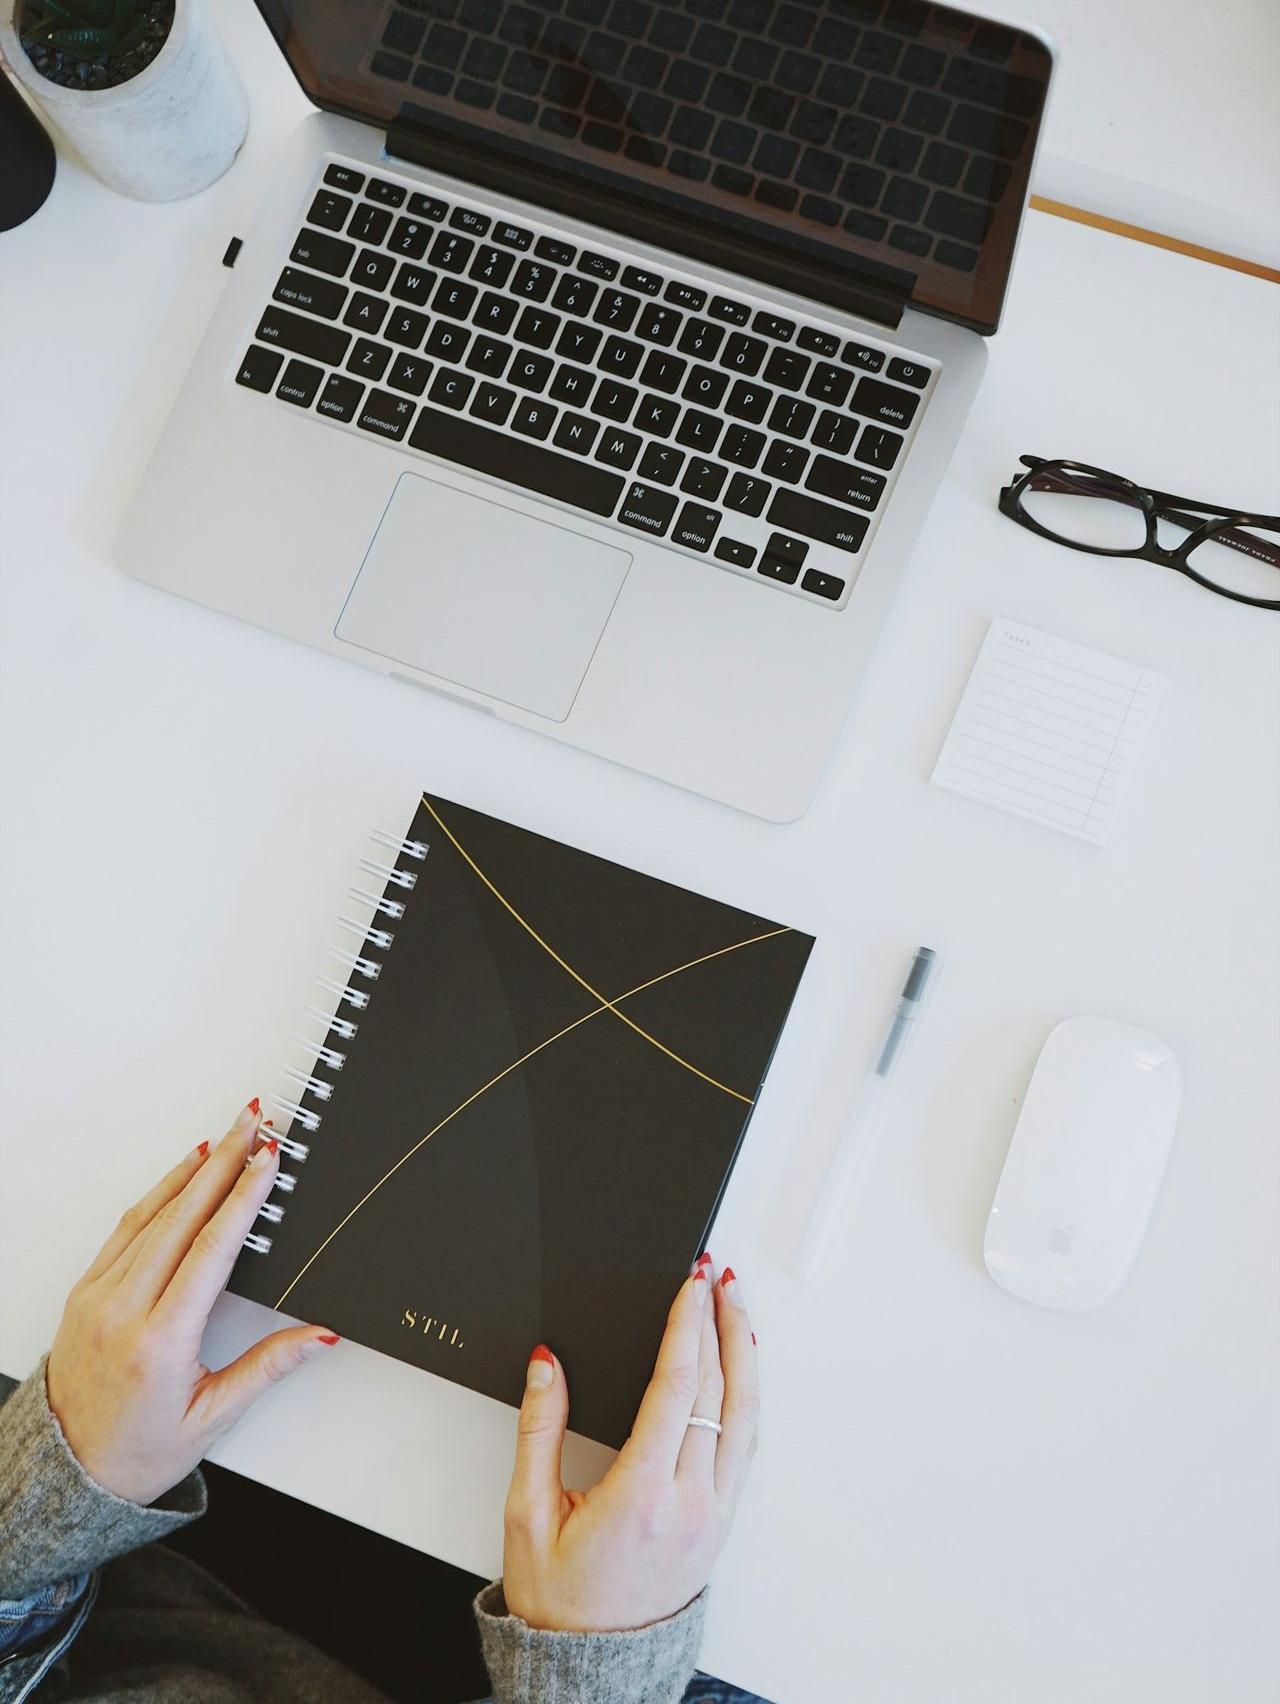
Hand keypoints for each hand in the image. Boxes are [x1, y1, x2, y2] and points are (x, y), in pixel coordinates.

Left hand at [45, 1100, 337, 1504]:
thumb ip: (268, 1367)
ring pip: (152, 1214)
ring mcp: (99, 1296)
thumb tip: (319, 1335)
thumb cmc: (136, 1450)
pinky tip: (183, 1171)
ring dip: (194, 1168)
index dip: (244, 1198)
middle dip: (225, 1160)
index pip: (211, 1250)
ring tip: (227, 1133)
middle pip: (183, 1216)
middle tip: (254, 1119)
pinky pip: (126, 1228)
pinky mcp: (86, 1291)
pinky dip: (158, 1193)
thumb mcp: (212, 1416)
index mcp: (160, 1341)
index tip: (268, 1159)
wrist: (66, 1471)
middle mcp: (123, 1310)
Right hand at [501, 1256, 757, 1631]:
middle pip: (718, 1391)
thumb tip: (546, 1364)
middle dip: (716, 1323)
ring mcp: (713, 1515)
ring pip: (745, 1416)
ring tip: (734, 1305)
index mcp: (640, 1497)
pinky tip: (740, 1367)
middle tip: (711, 1276)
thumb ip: (537, 1430)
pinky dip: (747, 1396)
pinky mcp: (721, 1523)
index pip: (677, 1388)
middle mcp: (688, 1503)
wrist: (592, 1669)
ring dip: (743, 1353)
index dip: (686, 1327)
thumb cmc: (559, 1601)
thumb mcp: (526, 1514)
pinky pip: (745, 1445)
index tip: (688, 1285)